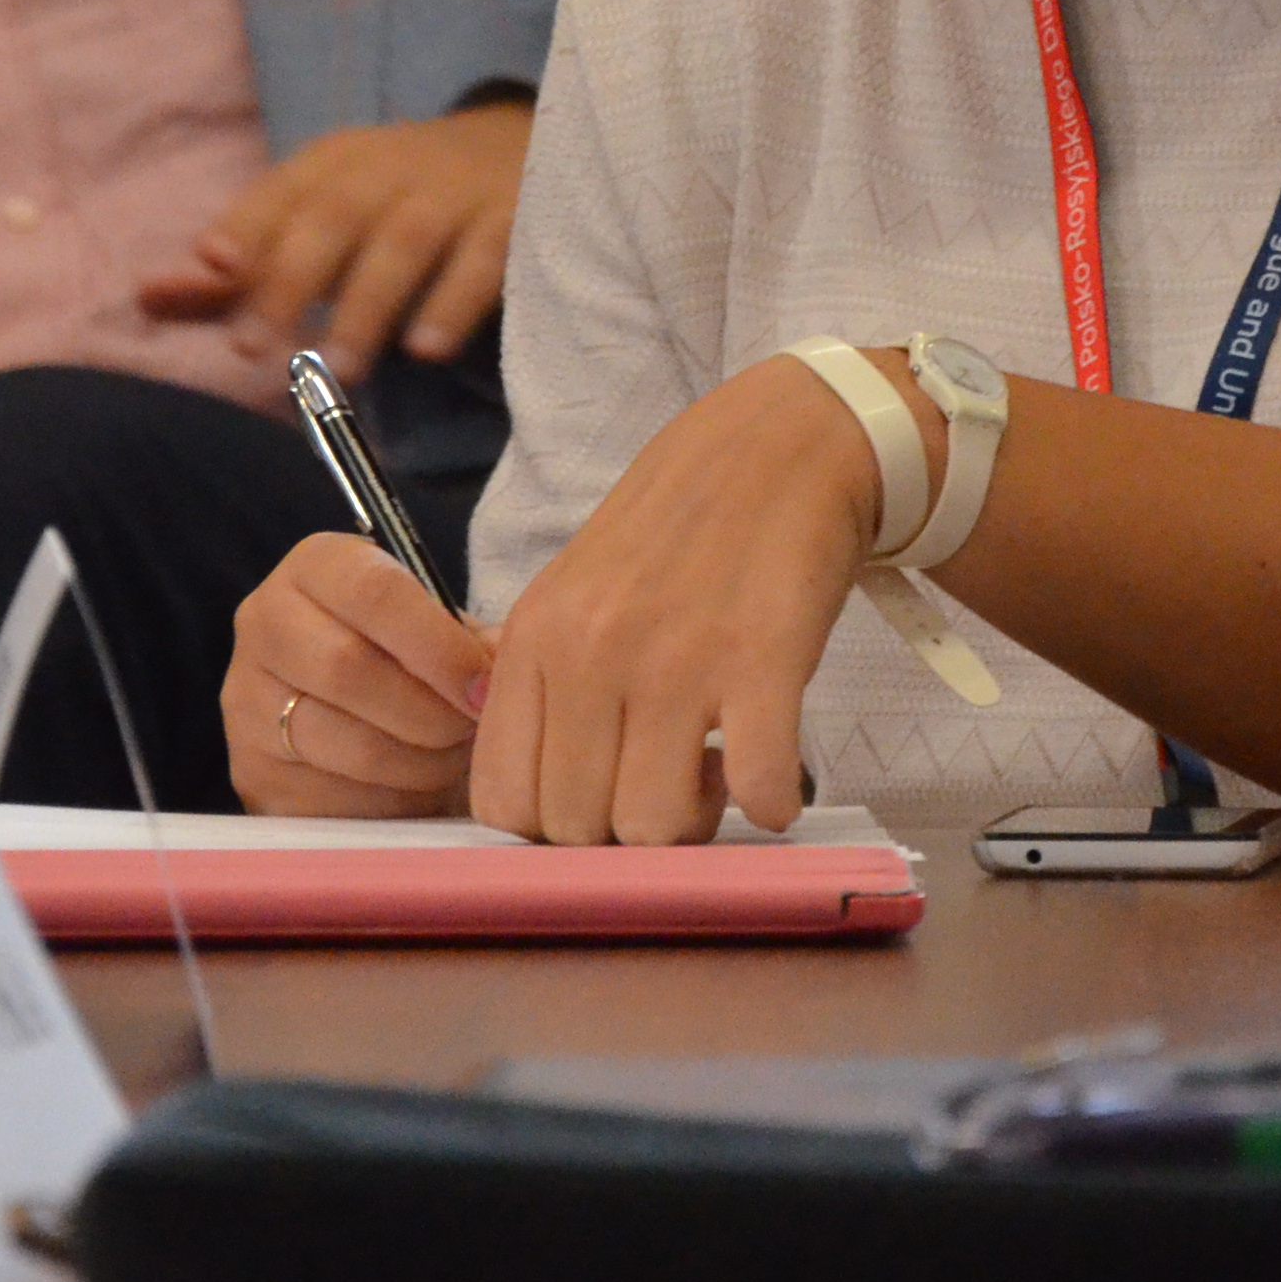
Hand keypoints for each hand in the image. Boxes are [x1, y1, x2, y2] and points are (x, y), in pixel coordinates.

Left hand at [141, 98, 532, 367]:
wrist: (523, 146)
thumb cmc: (394, 200)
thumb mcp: (318, 217)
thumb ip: (239, 270)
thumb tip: (143, 297)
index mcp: (335, 164)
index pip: (283, 192)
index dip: (247, 224)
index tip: (211, 265)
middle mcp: (390, 170)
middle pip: (334, 217)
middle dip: (291, 279)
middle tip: (253, 348)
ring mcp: (453, 194)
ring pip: (404, 243)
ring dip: (367, 305)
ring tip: (336, 370)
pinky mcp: (512, 221)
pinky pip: (485, 259)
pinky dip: (454, 302)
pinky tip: (425, 350)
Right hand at [221, 532, 491, 816]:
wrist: (345, 719)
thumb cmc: (403, 661)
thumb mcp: (436, 632)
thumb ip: (472, 642)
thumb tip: (504, 665)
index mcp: (317, 567)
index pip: (375, 593)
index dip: (439, 646)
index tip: (484, 688)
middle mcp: (265, 622)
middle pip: (348, 668)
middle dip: (429, 710)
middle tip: (472, 730)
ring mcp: (247, 700)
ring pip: (345, 741)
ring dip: (419, 761)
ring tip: (453, 760)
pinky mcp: (252, 771)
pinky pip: (334, 796)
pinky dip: (392, 800)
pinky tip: (416, 789)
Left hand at [472, 352, 895, 846]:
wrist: (777, 450)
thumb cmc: (679, 532)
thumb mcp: (575, 593)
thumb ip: (543, 685)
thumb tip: (535, 795)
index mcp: (535, 640)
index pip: (503, 800)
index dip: (552, 827)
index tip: (598, 799)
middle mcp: (592, 652)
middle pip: (576, 827)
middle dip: (624, 831)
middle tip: (666, 781)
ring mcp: (676, 659)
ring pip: (654, 825)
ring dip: (694, 821)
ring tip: (715, 768)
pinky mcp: (761, 661)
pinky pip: (757, 789)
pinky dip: (771, 801)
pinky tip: (774, 771)